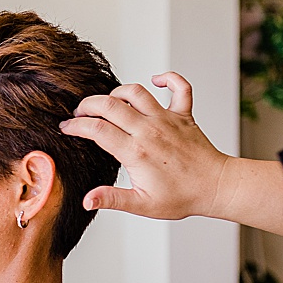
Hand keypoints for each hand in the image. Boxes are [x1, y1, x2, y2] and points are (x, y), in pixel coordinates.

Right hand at [60, 72, 230, 219]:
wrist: (216, 187)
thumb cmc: (181, 197)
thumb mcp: (142, 204)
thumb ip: (112, 199)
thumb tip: (86, 200)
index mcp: (136, 152)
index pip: (97, 130)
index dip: (76, 126)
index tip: (66, 128)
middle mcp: (149, 131)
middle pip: (109, 105)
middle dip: (88, 105)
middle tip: (80, 113)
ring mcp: (167, 120)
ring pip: (136, 92)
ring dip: (117, 93)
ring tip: (108, 103)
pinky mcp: (183, 115)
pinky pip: (180, 87)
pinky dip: (168, 78)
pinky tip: (155, 81)